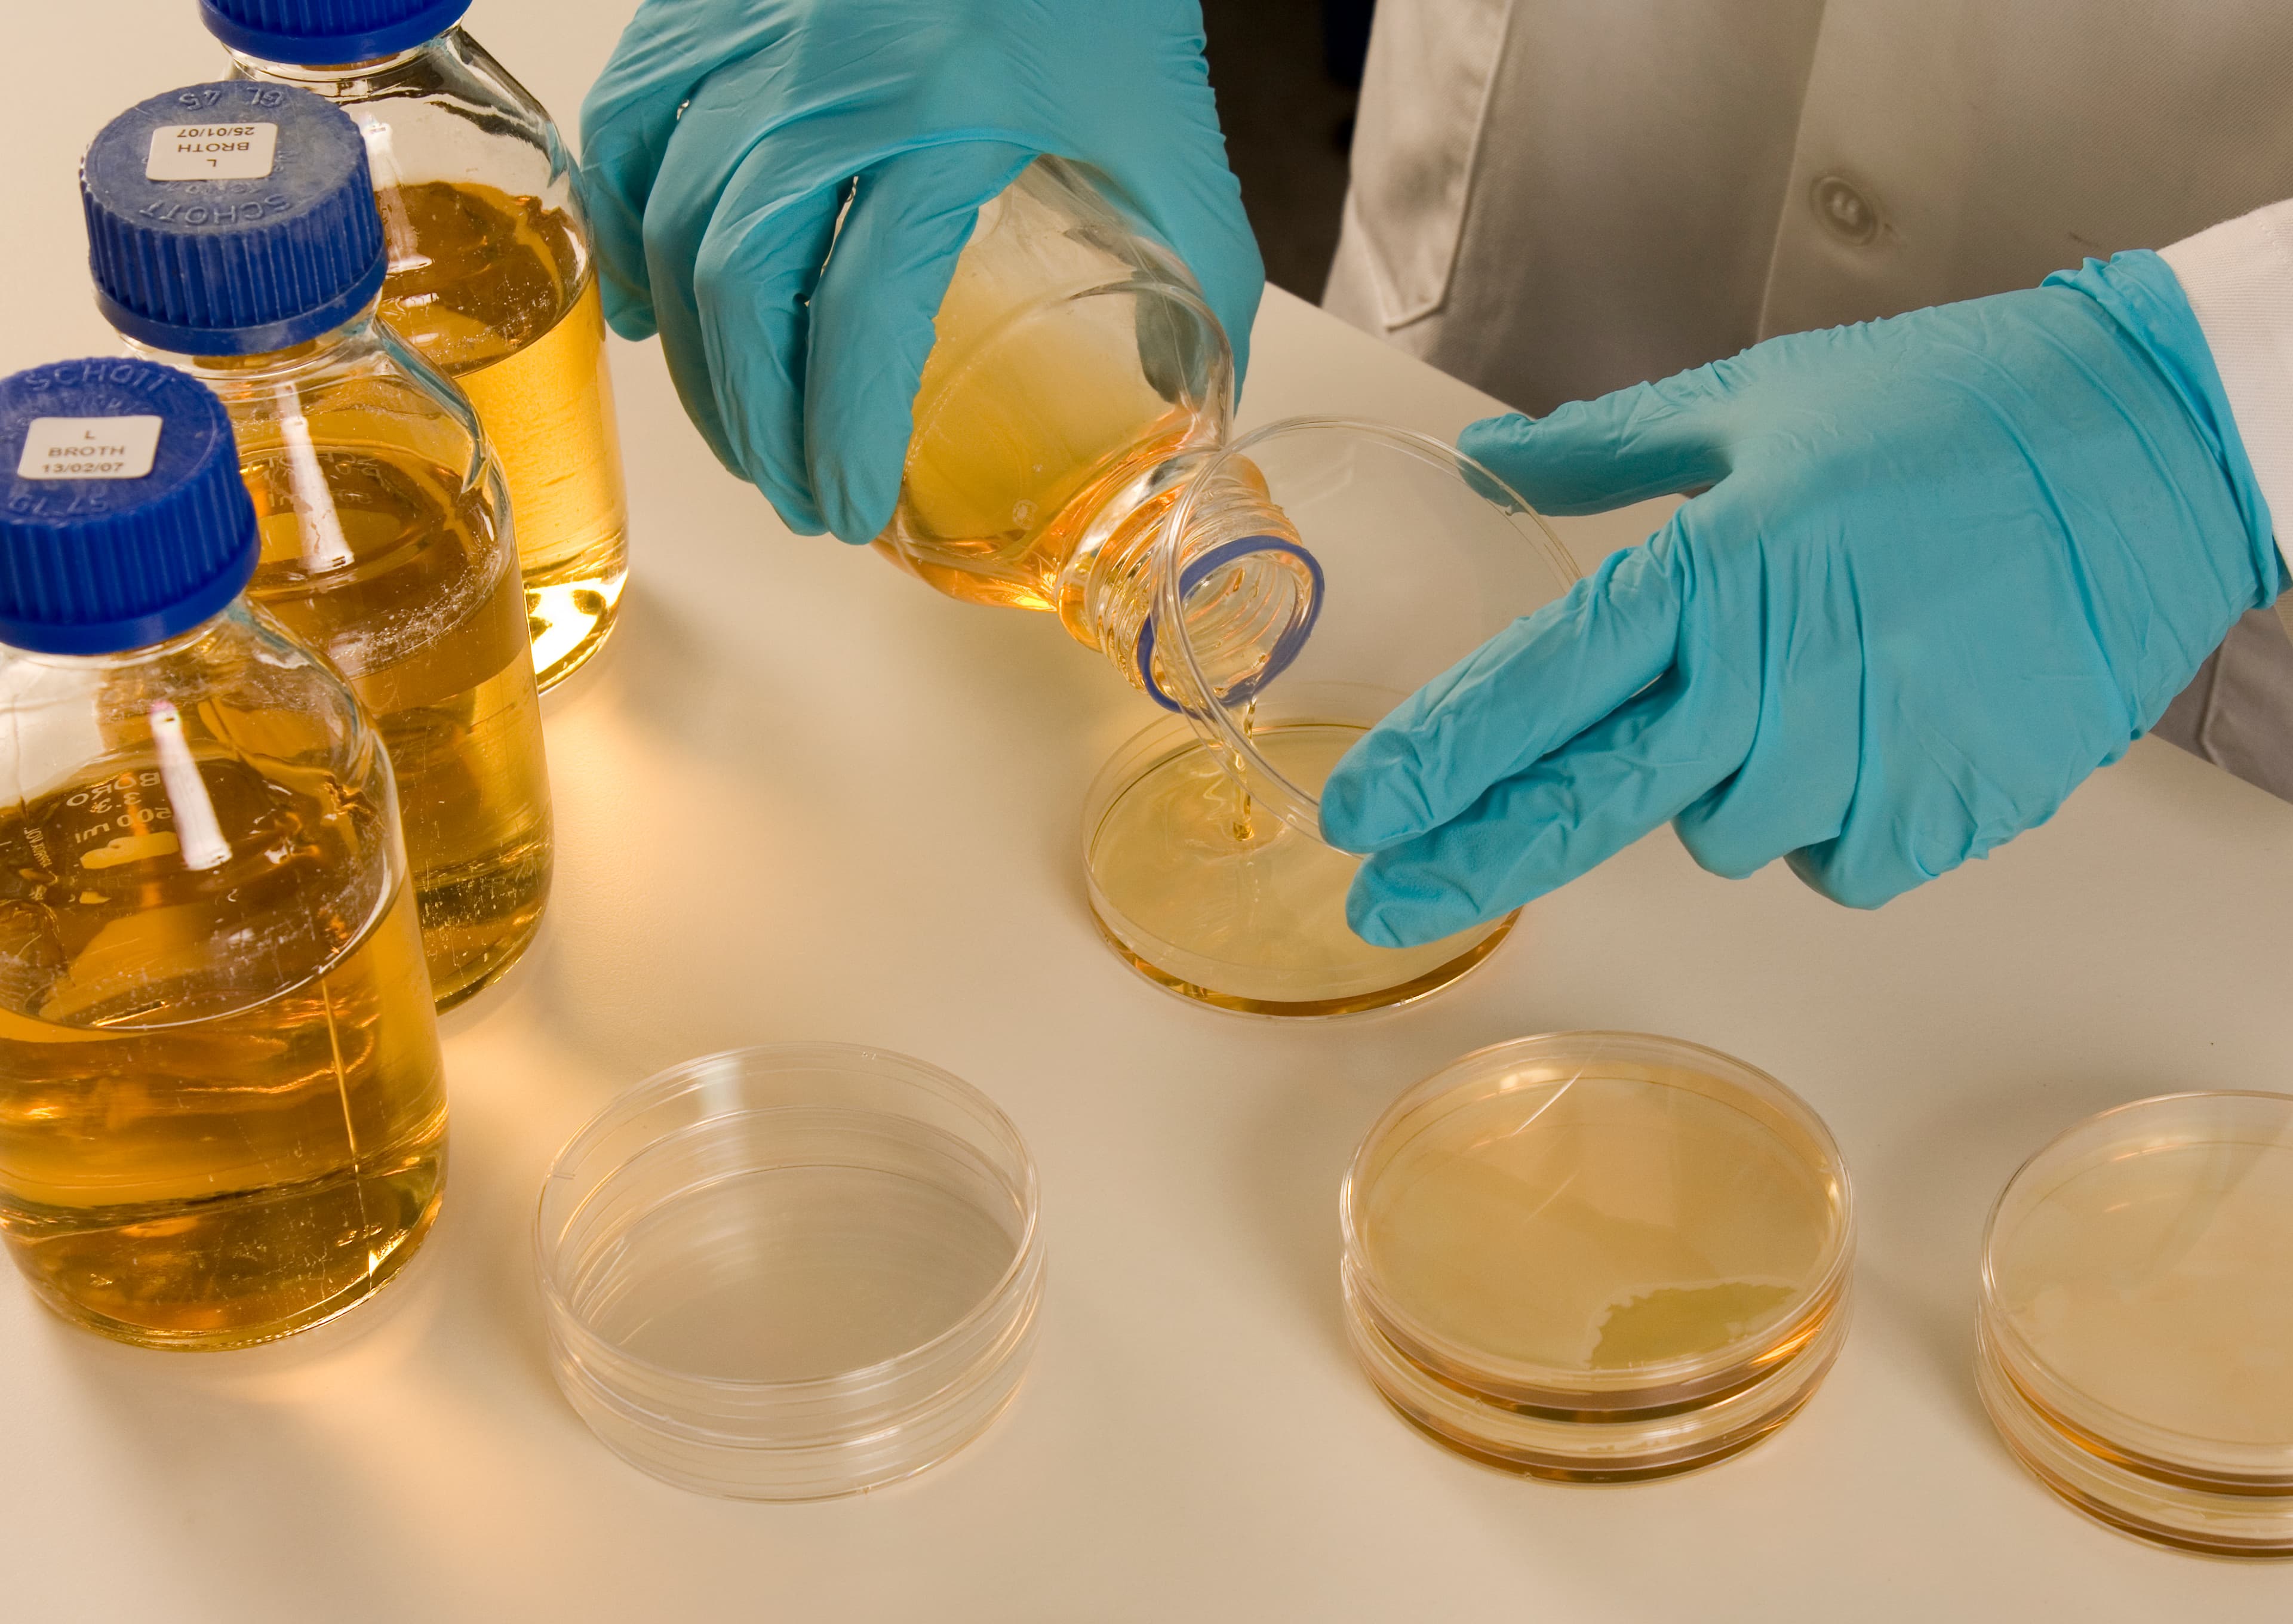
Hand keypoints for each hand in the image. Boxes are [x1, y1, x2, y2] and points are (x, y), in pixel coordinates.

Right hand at [579, 0, 1260, 541]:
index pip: (867, 308)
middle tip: (797, 496)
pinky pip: (630, 129)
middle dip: (759, 419)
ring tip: (741, 438)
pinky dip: (626, 230)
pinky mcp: (713, 6)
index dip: (844, 429)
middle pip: (744, 283)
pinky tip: (649, 312)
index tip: (849, 505)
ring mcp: (759, 34)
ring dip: (697, 354)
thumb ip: (1195, 267)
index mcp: (952, 108)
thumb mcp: (1169, 128)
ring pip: (675, 218)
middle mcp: (833, 73)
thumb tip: (1185, 396)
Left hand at [1321, 252, 2282, 945]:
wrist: (2154, 448)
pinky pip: (1834, 862)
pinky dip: (1831, 815)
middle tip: (1386, 905)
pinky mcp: (1951, 810)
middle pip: (1586, 806)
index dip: (1436, 759)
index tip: (1357, 813)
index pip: (1535, 689)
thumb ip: (1605, 451)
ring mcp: (1865, 757)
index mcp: (1714, 571)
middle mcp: (1773, 680)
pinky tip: (1878, 727)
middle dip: (1473, 860)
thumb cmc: (1950, 408)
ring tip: (1807, 682)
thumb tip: (1489, 460)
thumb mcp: (1757, 398)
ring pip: (1721, 835)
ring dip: (1723, 783)